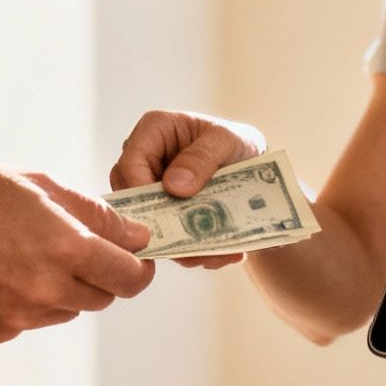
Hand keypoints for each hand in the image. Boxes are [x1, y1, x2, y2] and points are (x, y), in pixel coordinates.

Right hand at [0, 166, 155, 343]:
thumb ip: (94, 214)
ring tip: (27, 253)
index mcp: (66, 248)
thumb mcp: (37, 186)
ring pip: (67, 310)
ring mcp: (20, 317)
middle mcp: (47, 290)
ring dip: (64, 288)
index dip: (140, 267)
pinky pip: (31, 320)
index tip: (136, 256)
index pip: (130, 276)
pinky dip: (28, 301)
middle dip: (102, 275)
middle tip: (81, 249)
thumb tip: (135, 235)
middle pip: (103, 297)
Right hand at [110, 110, 267, 268]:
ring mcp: (152, 191)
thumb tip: (174, 185)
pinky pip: (167, 239)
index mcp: (153, 131)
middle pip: (131, 200)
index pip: (130, 164)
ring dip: (179, 247)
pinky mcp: (164, 215)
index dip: (140, 193)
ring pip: (148, 225)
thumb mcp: (228, 141)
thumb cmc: (237, 143)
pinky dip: (193, 252)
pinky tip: (222, 254)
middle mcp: (145, 162)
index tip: (164, 215)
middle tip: (187, 248)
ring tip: (213, 254)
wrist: (255, 170)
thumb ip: (202, 157)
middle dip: (159, 227)